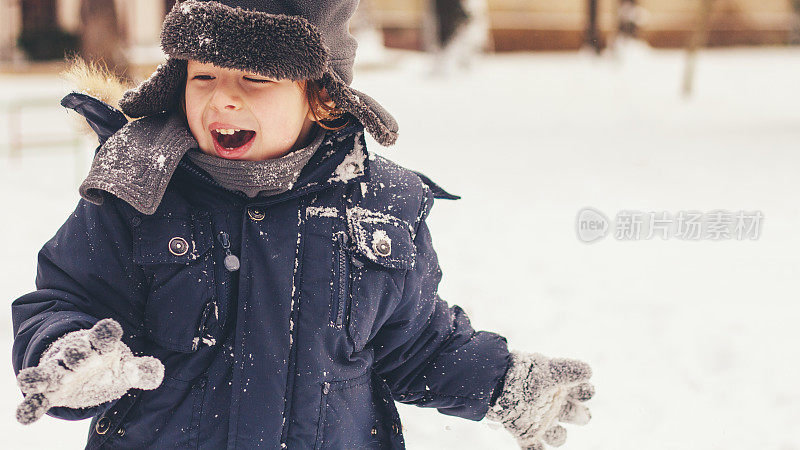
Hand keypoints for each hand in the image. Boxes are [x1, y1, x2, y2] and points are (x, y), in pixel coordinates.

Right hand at [15, 318, 163, 424]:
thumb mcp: (126, 367)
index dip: (106, 333)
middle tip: (75, 353)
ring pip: (49, 372)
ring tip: (28, 380)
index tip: (110, 328)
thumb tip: (158, 373)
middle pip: (74, 352)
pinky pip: (38, 399)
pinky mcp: (49, 392)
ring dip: (40, 376)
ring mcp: (60, 374)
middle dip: (75, 352)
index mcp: (98, 348)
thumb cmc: (107, 364)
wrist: (80, 367)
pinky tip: (24, 416)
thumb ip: (142, 371)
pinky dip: (30, 407)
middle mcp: (76, 357)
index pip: (103, 338)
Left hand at [485, 351, 593, 448]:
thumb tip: (589, 372)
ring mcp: (539, 420)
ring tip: (555, 431)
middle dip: (580, 416)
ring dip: (559, 436)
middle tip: (581, 415)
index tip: (584, 391)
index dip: (586, 392)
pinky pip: (533, 449)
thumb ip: (569, 371)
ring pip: (557, 436)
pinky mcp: (524, 432)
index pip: (583, 392)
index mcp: (559, 388)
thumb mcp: (548, 370)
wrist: (495, 380)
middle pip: (575, 415)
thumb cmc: (523, 373)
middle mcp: (552, 405)